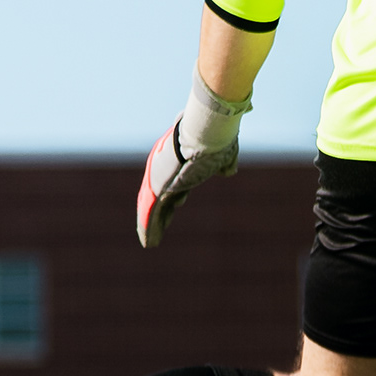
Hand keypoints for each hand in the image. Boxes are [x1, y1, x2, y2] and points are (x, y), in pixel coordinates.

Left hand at [136, 72, 250, 249]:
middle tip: (162, 222)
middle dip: (164, 209)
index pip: (177, 179)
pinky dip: (149, 229)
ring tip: (150, 242)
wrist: (207, 133)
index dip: (178, 193)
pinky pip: (151, 214)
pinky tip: (148, 243)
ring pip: (155, 206)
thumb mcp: (225, 153)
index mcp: (180, 158)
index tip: (179, 203)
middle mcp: (166, 167)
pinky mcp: (159, 189)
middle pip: (163, 193)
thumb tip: (228, 171)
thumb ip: (225, 162)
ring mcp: (160, 178)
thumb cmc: (218, 138)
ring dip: (153, 224)